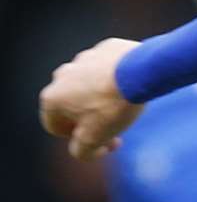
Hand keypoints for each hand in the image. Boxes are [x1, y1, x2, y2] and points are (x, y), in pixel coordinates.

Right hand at [39, 38, 143, 159]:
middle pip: (73, 107)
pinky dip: (116, 81)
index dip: (79, 141)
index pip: (56, 127)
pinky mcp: (104, 50)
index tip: (104, 142)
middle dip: (92, 120)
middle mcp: (61, 76)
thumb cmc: (113, 105)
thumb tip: (81, 151)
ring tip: (125, 105)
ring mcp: (82, 60)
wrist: (140, 70)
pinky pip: (108, 71)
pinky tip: (133, 86)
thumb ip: (82, 151)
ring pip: (90, 87)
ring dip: (103, 100)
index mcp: (52, 98)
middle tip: (116, 126)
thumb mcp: (95, 138)